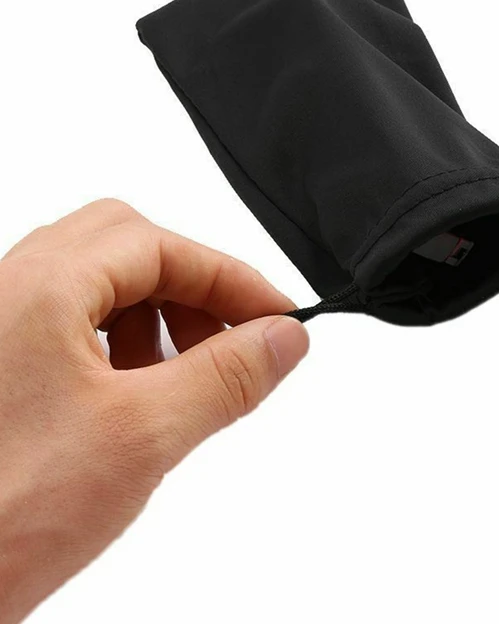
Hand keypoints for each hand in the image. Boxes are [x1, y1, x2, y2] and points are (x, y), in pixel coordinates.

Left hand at [0, 200, 308, 622]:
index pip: (164, 246)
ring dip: (155, 316)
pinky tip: (134, 397)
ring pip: (98, 284)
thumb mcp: (140, 438)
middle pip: (127, 248)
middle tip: (232, 337)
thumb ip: (225, 378)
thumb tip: (283, 339)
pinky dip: (119, 342)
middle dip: (192, 287)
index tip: (279, 318)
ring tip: (182, 377)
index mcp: (41, 288)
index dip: (234, 278)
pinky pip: (69, 323)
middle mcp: (9, 291)